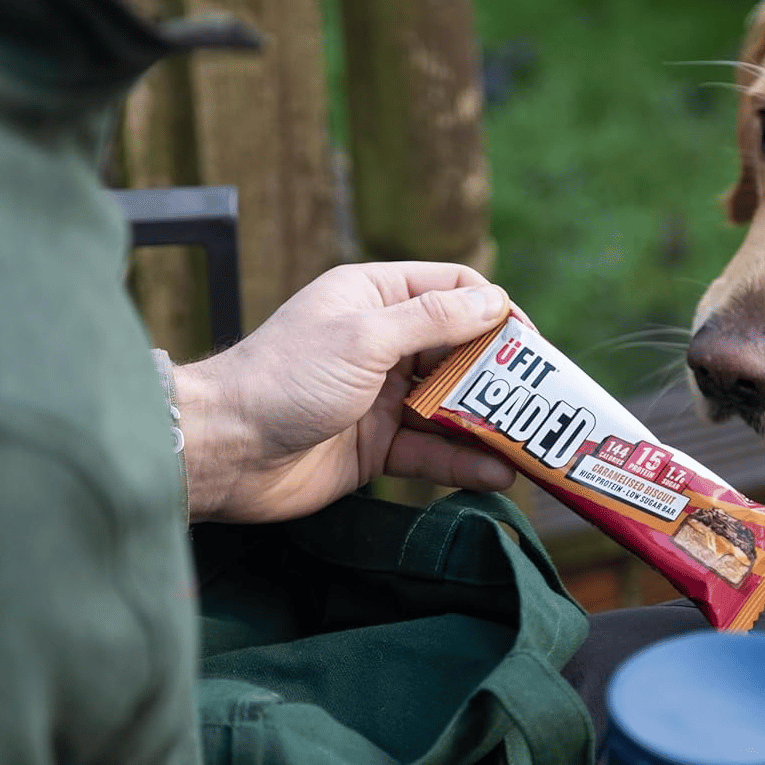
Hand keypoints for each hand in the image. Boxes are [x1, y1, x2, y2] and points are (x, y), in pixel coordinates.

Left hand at [174, 261, 517, 522]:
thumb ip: (433, 320)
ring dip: (486, 424)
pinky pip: (430, 450)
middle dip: (499, 376)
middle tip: (539, 402)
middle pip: (459, 350)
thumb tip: (495, 301)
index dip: (495, 312)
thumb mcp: (365, 338)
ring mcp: (382, 395)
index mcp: (376, 297)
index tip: (530, 346)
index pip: (453, 290)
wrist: (225, 451)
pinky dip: (461, 461)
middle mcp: (383, 341)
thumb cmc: (286, 378)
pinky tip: (494, 474)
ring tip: (527, 445)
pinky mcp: (377, 444)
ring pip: (450, 405)